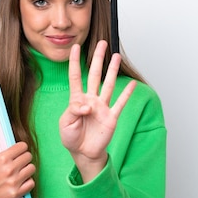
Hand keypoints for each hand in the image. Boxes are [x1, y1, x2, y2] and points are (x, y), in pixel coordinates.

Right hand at [0, 116, 35, 197]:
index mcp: (2, 158)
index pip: (23, 146)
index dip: (20, 148)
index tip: (16, 152)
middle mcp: (9, 170)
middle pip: (29, 157)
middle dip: (23, 158)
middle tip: (17, 161)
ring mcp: (13, 182)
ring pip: (32, 169)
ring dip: (27, 169)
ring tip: (19, 170)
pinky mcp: (16, 193)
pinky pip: (31, 183)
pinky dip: (28, 182)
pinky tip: (20, 180)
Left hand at [59, 40, 136, 182]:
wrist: (83, 153)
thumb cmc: (71, 138)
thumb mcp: (66, 123)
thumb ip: (74, 111)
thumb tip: (87, 105)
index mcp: (77, 100)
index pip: (75, 77)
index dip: (74, 62)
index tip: (75, 48)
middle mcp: (91, 100)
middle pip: (94, 75)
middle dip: (97, 59)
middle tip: (102, 44)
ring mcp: (102, 107)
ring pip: (108, 85)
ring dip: (112, 71)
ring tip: (116, 56)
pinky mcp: (111, 117)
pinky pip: (120, 103)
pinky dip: (126, 94)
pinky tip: (132, 84)